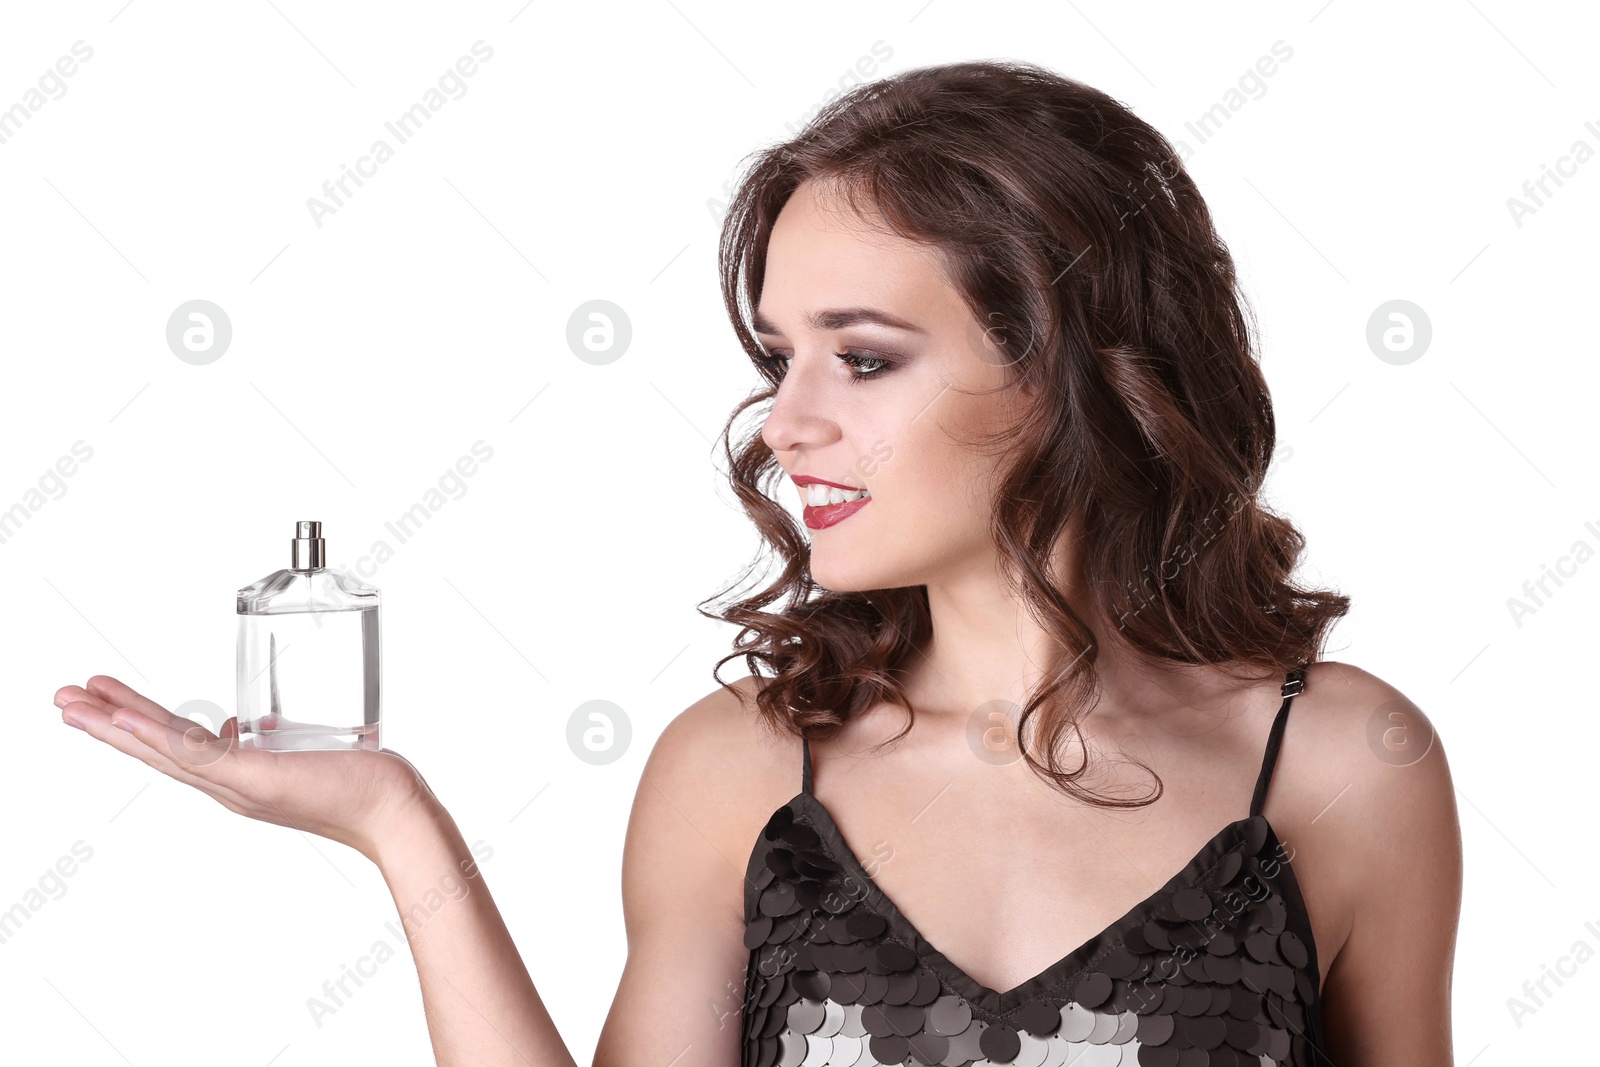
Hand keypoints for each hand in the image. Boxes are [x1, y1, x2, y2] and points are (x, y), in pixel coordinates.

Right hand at [56, 675, 432, 860]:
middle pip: (153, 750)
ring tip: (75, 702)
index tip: (96, 702)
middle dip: (105, 724)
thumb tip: (238, 724)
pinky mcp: (257, 780)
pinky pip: (198, 756)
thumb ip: (263, 740)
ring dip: (117, 724)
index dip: (130, 725)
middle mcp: (228, 786)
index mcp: (234, 777)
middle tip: (61, 698)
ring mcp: (239, 784)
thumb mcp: (297, 754)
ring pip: (165, 750)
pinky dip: (158, 736)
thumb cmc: (358, 782)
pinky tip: (126, 718)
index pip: (170, 746)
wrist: (394, 812)